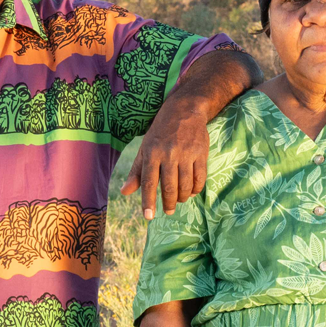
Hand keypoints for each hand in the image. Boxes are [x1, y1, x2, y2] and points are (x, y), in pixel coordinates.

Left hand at [121, 96, 208, 218]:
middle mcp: (168, 154)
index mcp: (151, 153)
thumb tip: (125, 192)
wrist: (184, 110)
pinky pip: (199, 178)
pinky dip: (196, 189)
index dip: (148, 201)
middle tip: (168, 211)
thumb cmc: (160, 133)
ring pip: (185, 185)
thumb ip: (136, 172)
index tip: (149, 216)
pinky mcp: (201, 153)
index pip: (148, 182)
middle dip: (168, 203)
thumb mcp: (145, 149)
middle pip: (168, 186)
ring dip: (182, 197)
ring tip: (179, 200)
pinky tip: (191, 191)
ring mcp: (186, 153)